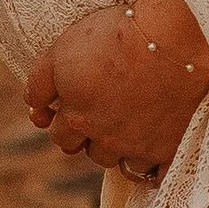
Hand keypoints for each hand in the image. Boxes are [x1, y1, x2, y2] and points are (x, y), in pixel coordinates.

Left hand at [25, 0, 208, 177]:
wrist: (173, 37)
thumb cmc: (116, 36)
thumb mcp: (63, 49)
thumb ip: (40, 83)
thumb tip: (34, 109)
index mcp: (77, 118)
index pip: (60, 135)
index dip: (64, 121)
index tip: (74, 106)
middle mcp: (105, 139)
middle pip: (91, 153)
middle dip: (91, 137)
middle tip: (104, 113)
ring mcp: (138, 147)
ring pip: (123, 162)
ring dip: (122, 148)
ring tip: (132, 122)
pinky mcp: (171, 148)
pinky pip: (156, 171)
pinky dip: (153, 161)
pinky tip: (155, 142)